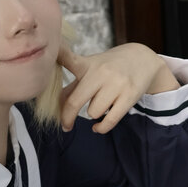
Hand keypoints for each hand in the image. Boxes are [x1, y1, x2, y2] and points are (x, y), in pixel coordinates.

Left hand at [57, 42, 179, 133]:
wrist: (143, 60)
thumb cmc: (110, 67)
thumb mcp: (91, 69)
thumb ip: (73, 86)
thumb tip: (57, 105)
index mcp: (87, 64)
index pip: (68, 59)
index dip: (56, 58)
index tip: (44, 65)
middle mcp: (101, 72)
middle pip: (75, 101)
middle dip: (67, 117)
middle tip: (66, 125)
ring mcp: (116, 83)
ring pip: (93, 112)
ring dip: (93, 114)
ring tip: (100, 105)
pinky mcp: (129, 95)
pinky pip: (109, 121)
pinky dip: (100, 128)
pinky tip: (97, 127)